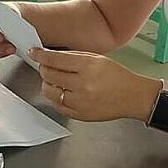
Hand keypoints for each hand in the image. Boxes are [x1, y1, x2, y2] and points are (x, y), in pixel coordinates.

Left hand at [30, 48, 162, 122]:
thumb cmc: (118, 76)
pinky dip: (55, 97)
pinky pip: (57, 105)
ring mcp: (80, 101)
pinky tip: (61, 92)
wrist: (132, 96)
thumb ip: (74, 57)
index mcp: (88, 66)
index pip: (55, 59)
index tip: (34, 53)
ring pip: (49, 91)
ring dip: (47, 84)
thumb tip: (52, 55)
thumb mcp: (98, 58)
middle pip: (49, 74)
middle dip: (44, 69)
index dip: (41, 55)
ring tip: (54, 80)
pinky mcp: (79, 114)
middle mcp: (83, 84)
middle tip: (46, 67)